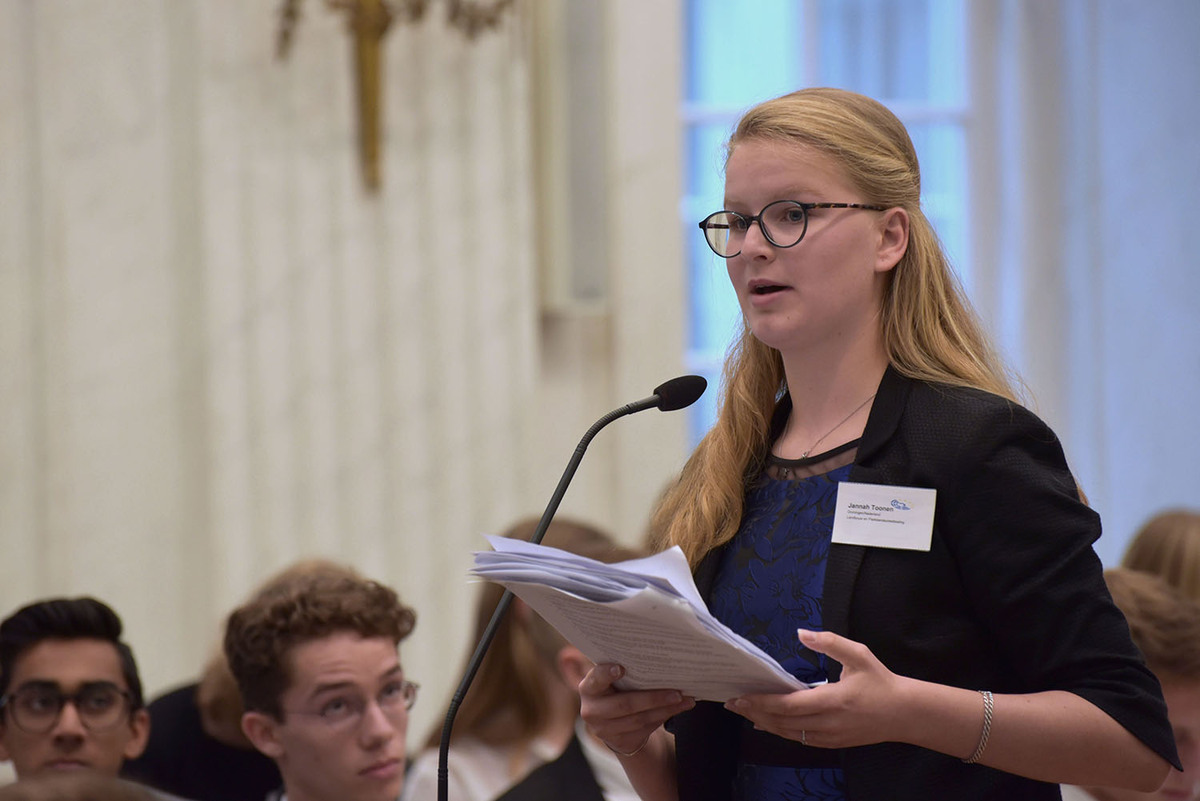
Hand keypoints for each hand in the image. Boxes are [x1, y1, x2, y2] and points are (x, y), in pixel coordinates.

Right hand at [578, 663, 694, 755]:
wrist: (613, 723)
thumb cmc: (616, 690)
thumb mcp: (612, 681)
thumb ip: (624, 672)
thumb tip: (658, 661)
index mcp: (589, 688)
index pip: (595, 679)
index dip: (606, 674)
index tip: (621, 668)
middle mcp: (592, 711)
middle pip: (625, 704)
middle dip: (654, 698)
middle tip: (677, 692)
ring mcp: (604, 730)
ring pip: (640, 719)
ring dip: (665, 709)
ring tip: (685, 700)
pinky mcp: (620, 742)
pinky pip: (645, 729)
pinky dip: (663, 717)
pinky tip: (678, 709)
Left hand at [723, 629, 908, 748]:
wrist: (904, 714)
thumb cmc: (880, 681)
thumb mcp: (858, 654)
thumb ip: (829, 642)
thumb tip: (802, 632)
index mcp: (833, 700)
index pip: (788, 705)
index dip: (762, 702)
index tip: (741, 696)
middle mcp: (828, 723)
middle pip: (782, 722)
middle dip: (755, 712)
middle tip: (732, 702)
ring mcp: (829, 737)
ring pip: (789, 734)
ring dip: (764, 723)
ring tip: (744, 711)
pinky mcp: (832, 743)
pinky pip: (800, 739)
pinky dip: (780, 731)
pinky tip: (768, 723)